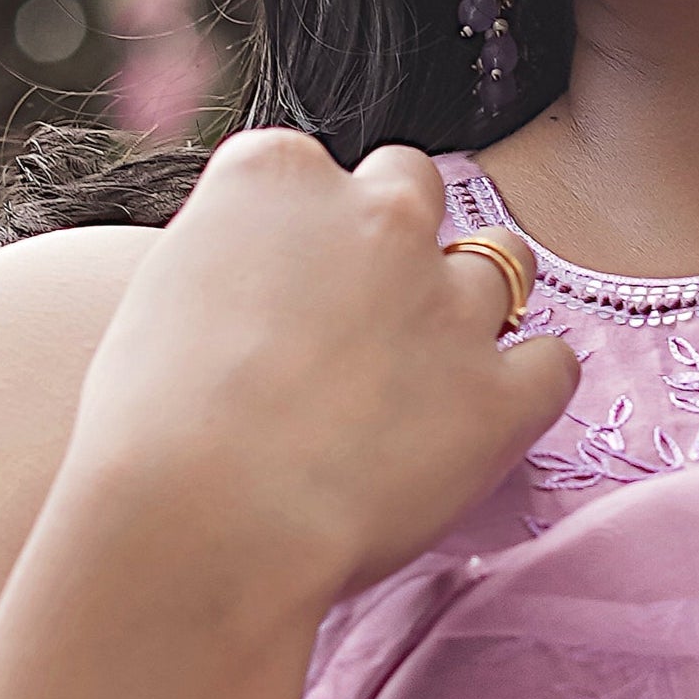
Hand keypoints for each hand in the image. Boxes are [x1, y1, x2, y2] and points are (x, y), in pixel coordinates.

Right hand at [56, 130, 581, 608]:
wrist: (199, 524)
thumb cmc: (146, 434)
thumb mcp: (159, 303)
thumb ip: (231, 265)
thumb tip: (261, 292)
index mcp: (276, 173)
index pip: (315, 175)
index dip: (307, 242)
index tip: (288, 301)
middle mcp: (374, 214)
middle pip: (413, 191)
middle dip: (398, 245)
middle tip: (364, 330)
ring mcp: (446, 301)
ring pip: (497, 271)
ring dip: (467, 315)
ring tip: (423, 388)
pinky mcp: (499, 395)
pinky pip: (552, 366)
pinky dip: (527, 388)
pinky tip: (487, 423)